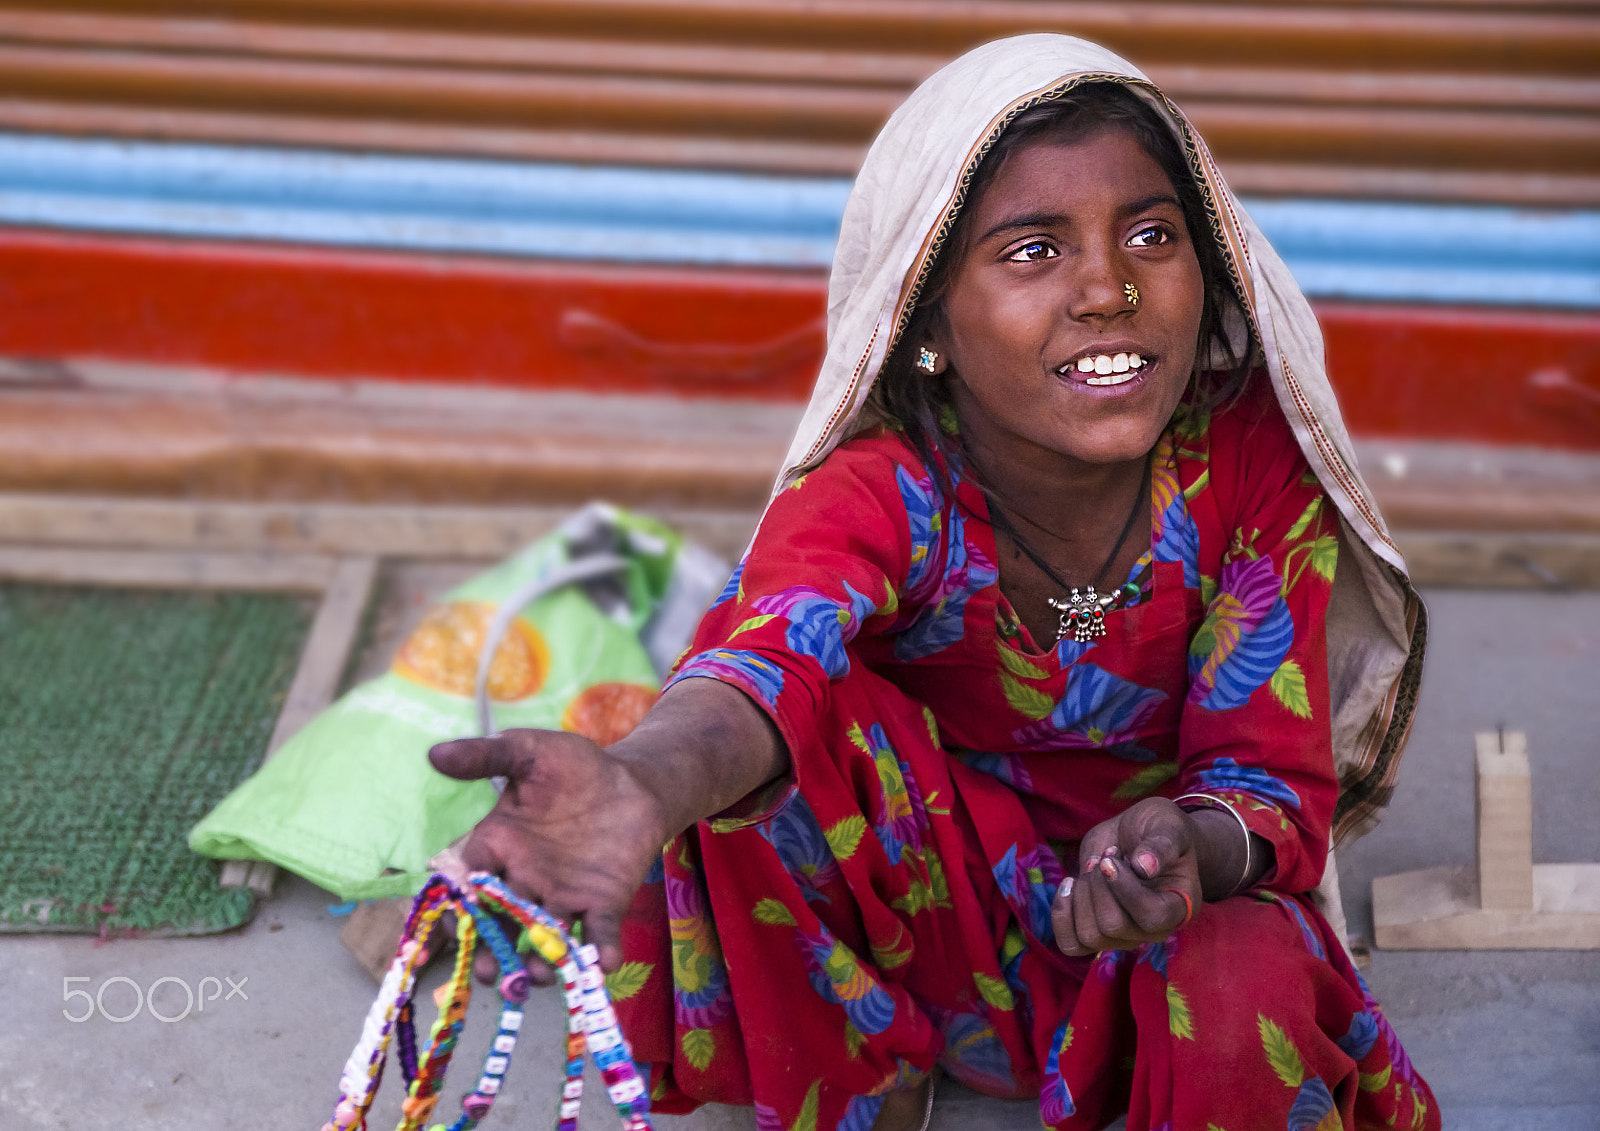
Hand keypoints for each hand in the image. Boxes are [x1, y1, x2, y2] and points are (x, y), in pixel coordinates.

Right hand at [429, 729, 668, 980]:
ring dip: (540, 959)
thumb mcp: (529, 752)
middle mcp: (525, 879)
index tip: (454, 924)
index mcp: (499, 846)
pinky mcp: (603, 902)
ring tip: (538, 975)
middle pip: (501, 921)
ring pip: (544, 936)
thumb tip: (435, 753)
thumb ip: (486, 756)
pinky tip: (603, 963)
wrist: (633, 781)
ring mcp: (563, 894)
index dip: (459, 905)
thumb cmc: (576, 766)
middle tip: (489, 973)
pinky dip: (600, 950)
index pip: (469, 882)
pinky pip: (598, 932)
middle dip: (493, 949)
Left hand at [1051, 797, 1200, 956]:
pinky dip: (1062, 913)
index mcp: (1179, 906)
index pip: (1151, 916)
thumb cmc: (1160, 829)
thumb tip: (1144, 867)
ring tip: (1092, 867)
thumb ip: (1162, 844)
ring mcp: (1125, 936)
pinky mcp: (1098, 934)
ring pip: (1088, 936)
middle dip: (1097, 885)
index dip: (1124, 888)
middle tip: (1104, 858)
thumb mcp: (1168, 826)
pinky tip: (1069, 884)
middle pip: (1112, 926)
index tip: (1110, 858)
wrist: (1141, 834)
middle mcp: (1154, 930)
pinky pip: (1071, 944)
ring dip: (1081, 895)